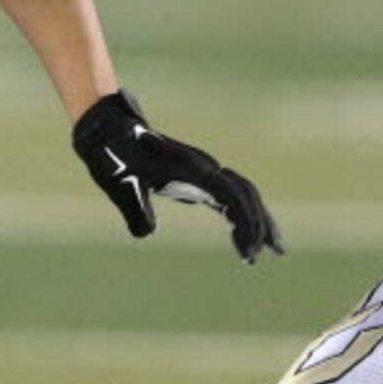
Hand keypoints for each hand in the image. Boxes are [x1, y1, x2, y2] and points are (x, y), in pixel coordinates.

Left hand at [71, 90, 282, 262]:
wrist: (109, 130)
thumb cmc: (114, 155)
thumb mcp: (120, 185)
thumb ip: (134, 208)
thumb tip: (146, 234)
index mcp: (192, 169)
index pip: (231, 198)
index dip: (245, 223)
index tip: (247, 253)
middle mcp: (205, 168)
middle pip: (246, 195)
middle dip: (261, 224)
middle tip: (273, 254)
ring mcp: (203, 170)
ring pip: (242, 193)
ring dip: (258, 218)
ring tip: (272, 248)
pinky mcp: (195, 176)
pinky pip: (227, 194)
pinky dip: (240, 213)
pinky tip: (242, 232)